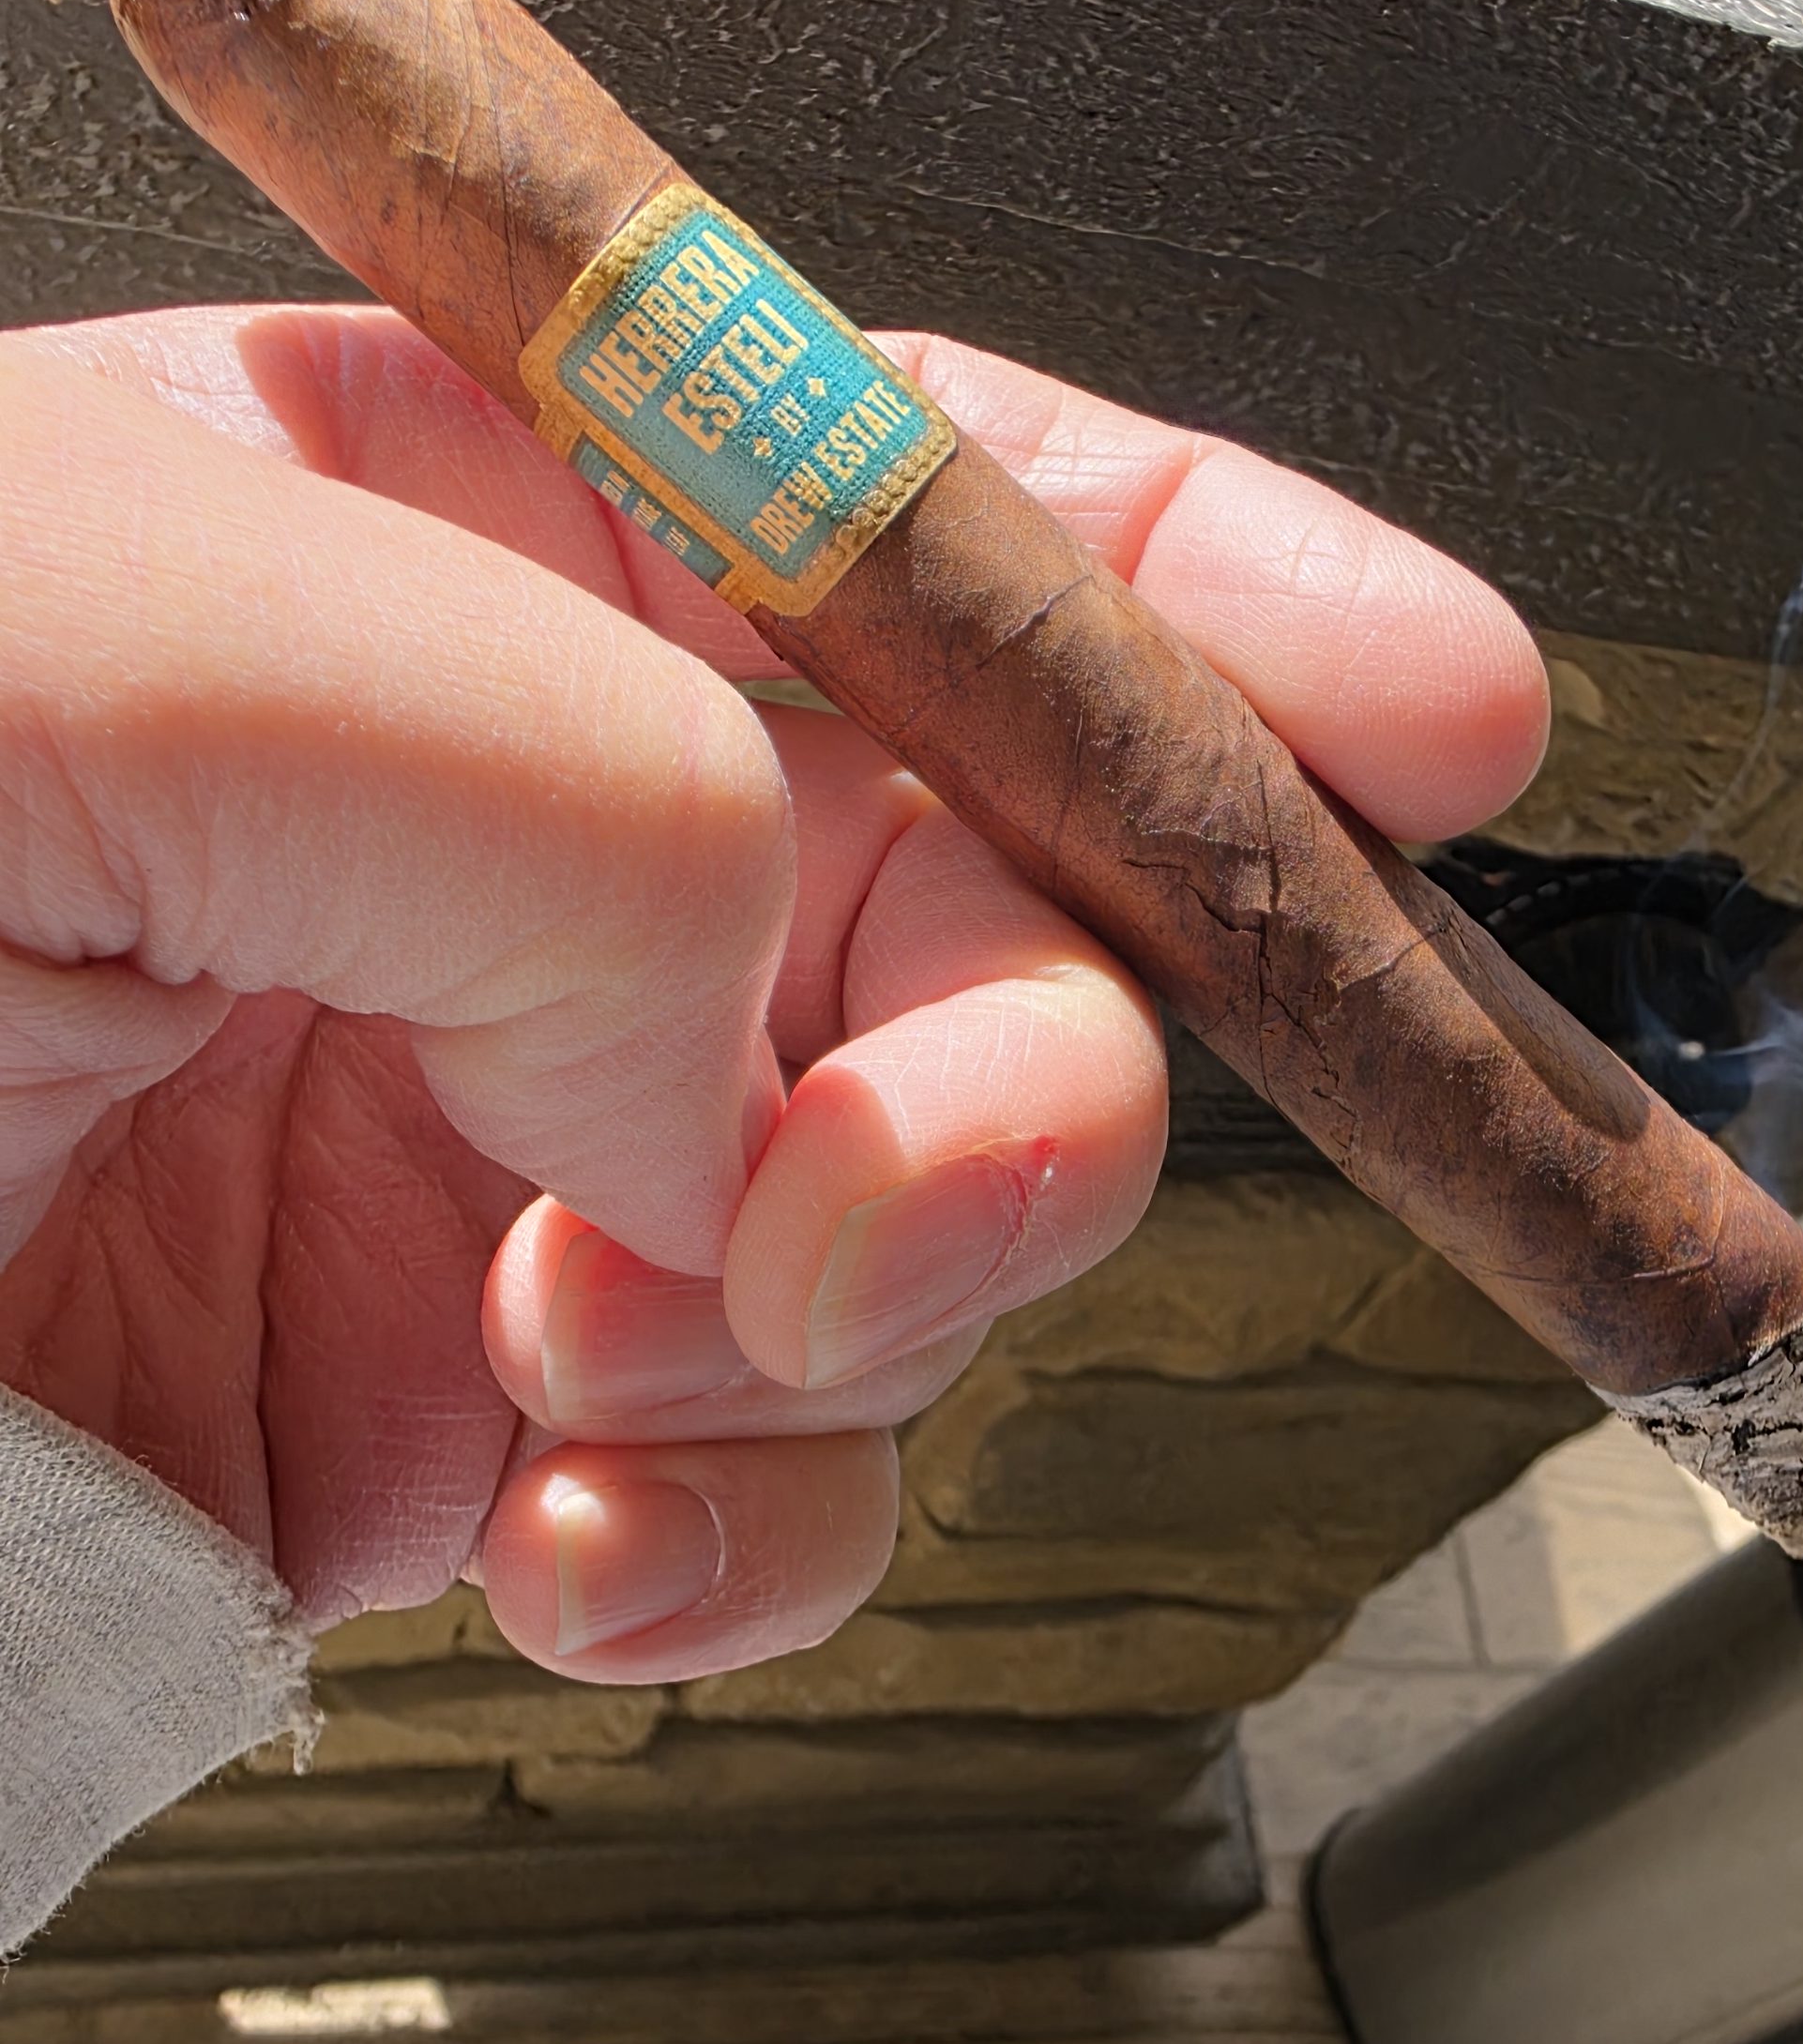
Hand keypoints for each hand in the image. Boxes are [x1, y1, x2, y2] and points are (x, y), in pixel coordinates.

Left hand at [0, 308, 1546, 1678]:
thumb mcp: (120, 645)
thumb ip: (563, 762)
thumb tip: (750, 1057)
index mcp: (421, 526)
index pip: (892, 494)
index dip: (1190, 585)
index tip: (1432, 707)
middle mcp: (485, 825)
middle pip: (984, 908)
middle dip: (1027, 1070)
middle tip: (885, 1203)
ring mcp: (490, 1134)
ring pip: (916, 1235)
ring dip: (856, 1338)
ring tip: (607, 1370)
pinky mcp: (433, 1414)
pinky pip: (749, 1485)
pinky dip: (723, 1549)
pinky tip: (554, 1546)